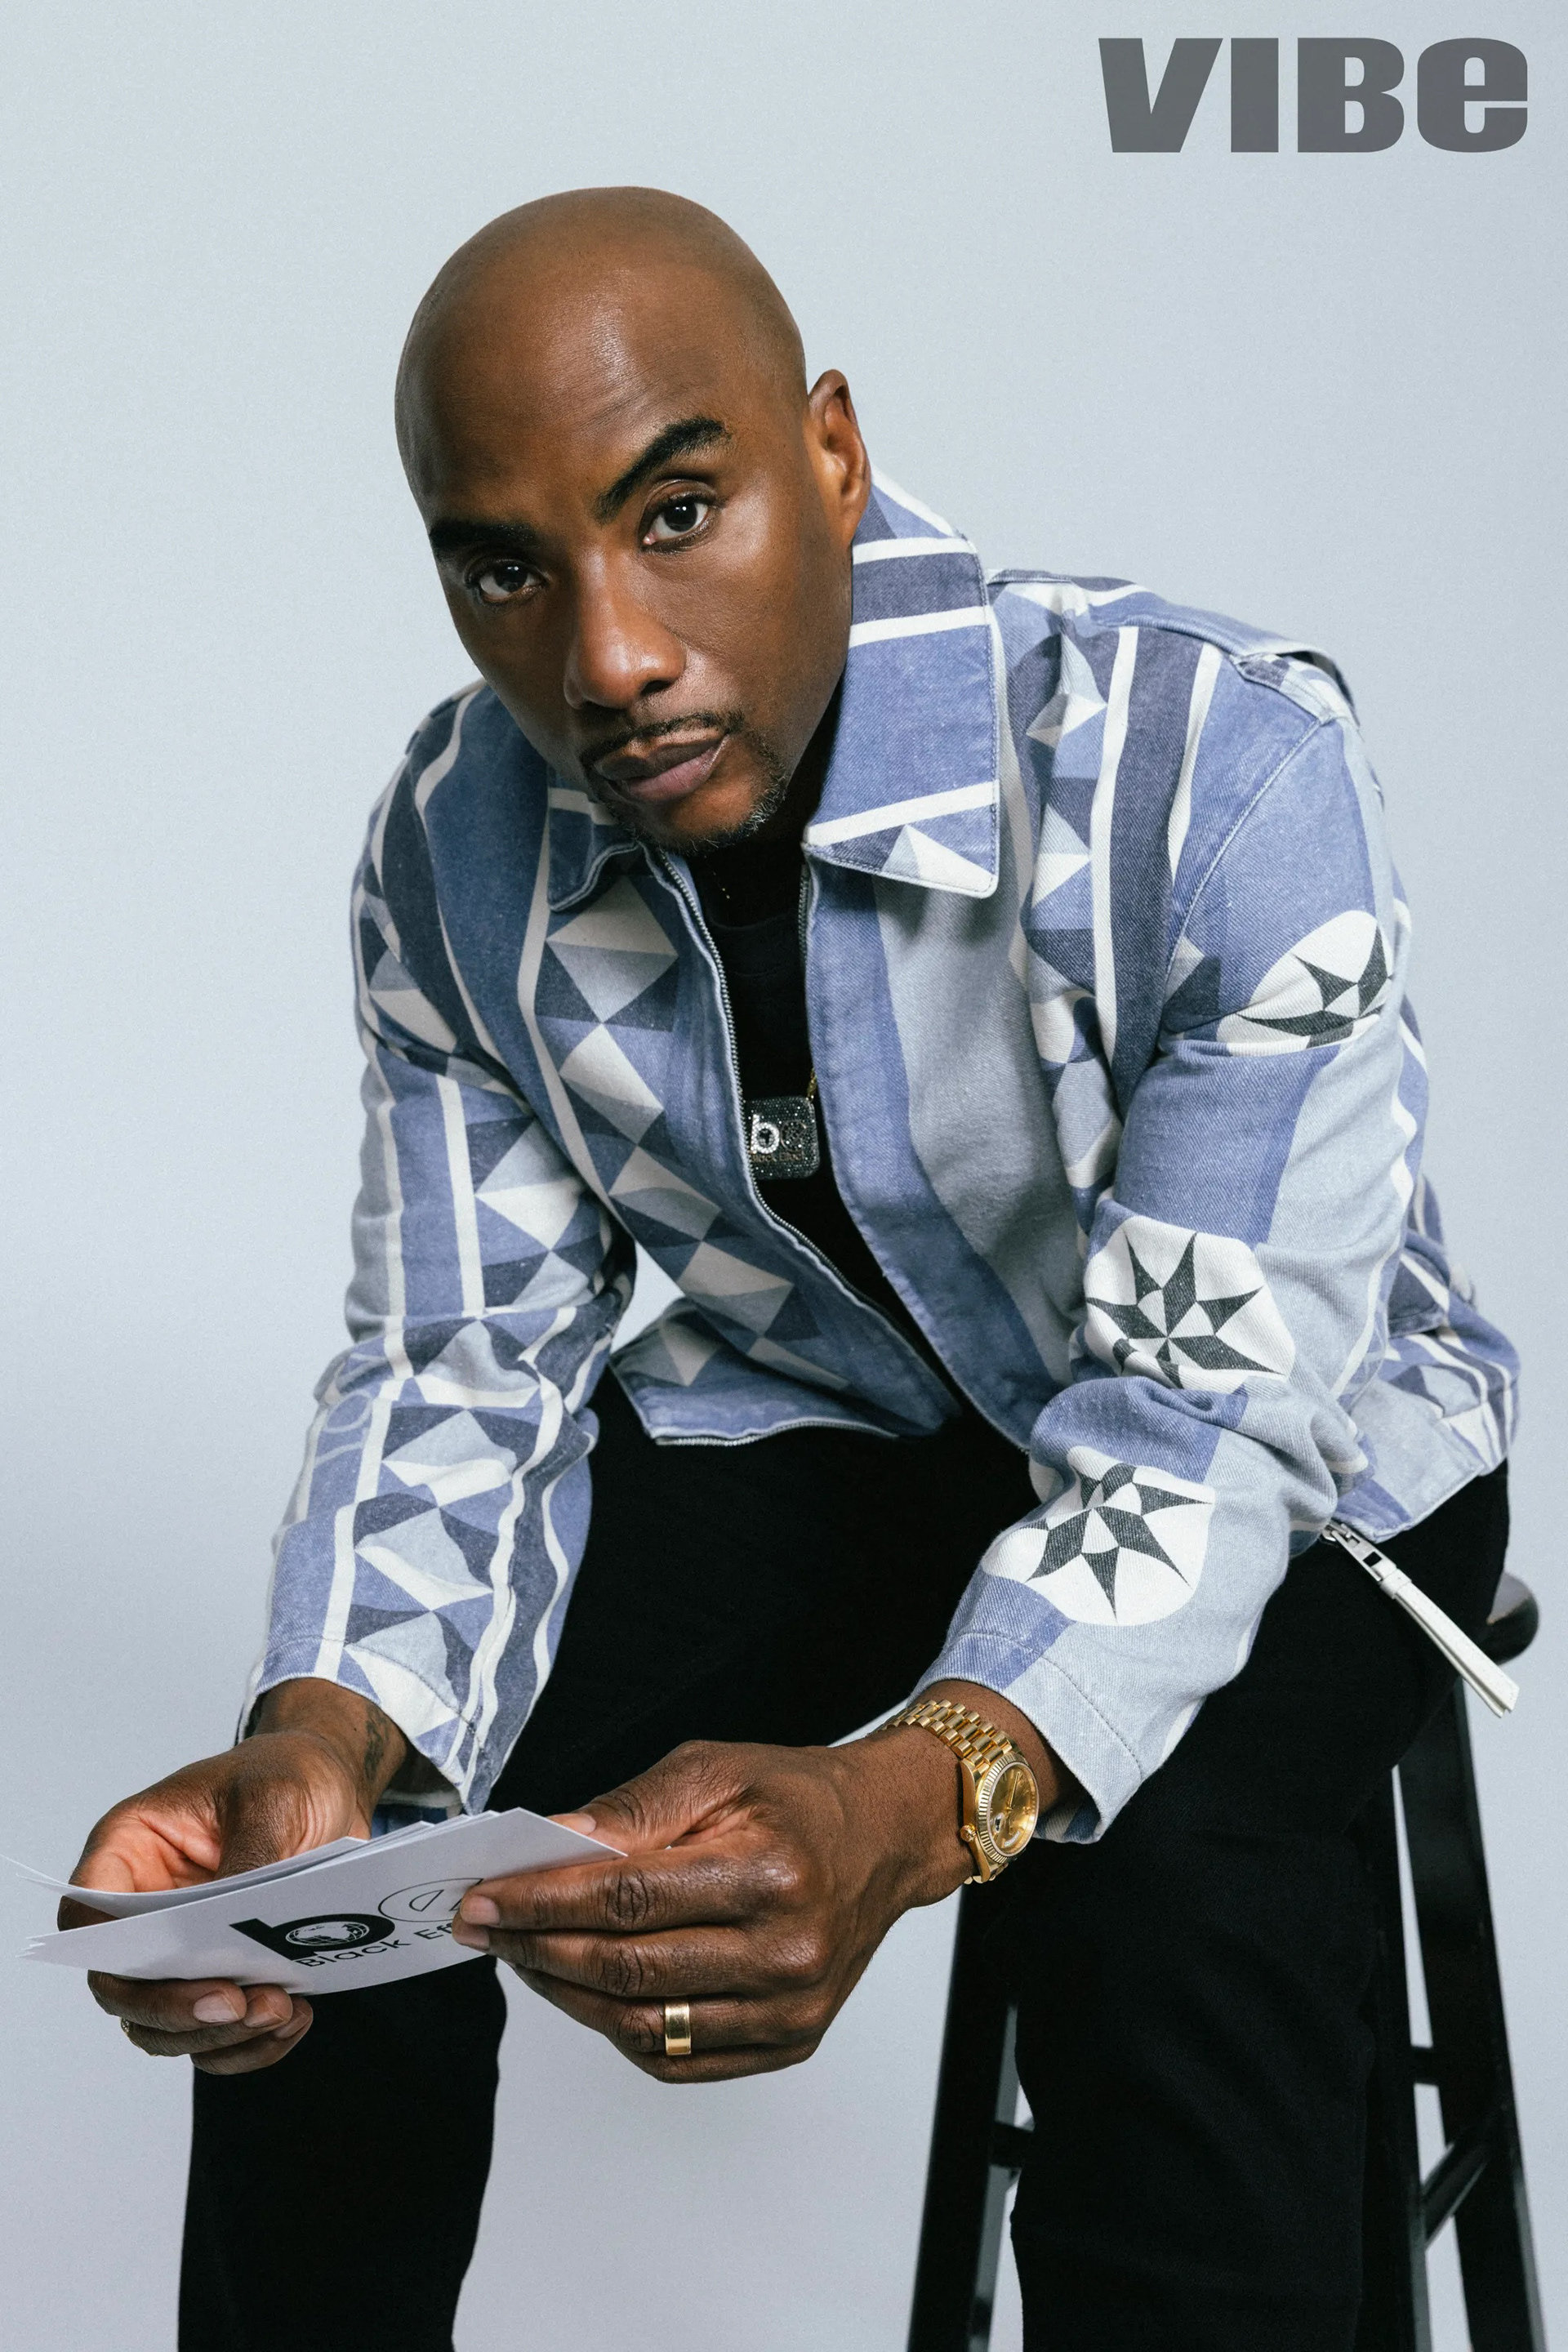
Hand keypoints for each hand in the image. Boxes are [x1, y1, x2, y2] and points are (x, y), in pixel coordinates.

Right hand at [65, 1679, 407, 2075]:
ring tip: (279, 2012)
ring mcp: (180, 1950)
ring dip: (219, 2037)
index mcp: (131, 1849)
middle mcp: (144, 1910)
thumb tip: (241, 1925)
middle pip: (125, 1988)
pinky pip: (219, 2036)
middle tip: (240, 2005)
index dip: (111, 1957)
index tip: (172, 1973)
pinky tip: (293, 2020)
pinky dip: (251, 2045)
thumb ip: (252, 1854)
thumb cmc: (286, 1775)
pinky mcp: (224, 1976)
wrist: (331, 1787)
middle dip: (178, 2010)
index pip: (88, 1917)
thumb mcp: (273, 1794)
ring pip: (168, 2027)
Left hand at [451, 1688, 1064, 2082]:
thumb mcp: (715, 1770)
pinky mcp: (790, 2041)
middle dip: (537, 1948)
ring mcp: (791, 2008)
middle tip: (485, 1928)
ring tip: (525, 1955)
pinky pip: (677, 2056)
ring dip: (567, 1993)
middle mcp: (788, 1951)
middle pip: (629, 1969)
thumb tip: (550, 1846)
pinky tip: (585, 1989)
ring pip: (644, 2023)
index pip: (628, 1898)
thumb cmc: (796, 1796)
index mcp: (772, 1870)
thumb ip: (632, 1811)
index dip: (542, 1902)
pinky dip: (617, 2028)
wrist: (886, 1837)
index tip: (484, 1897)